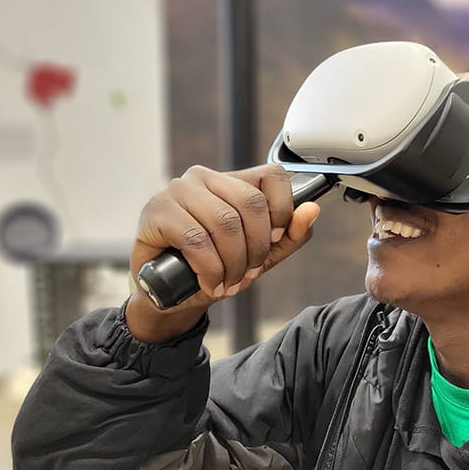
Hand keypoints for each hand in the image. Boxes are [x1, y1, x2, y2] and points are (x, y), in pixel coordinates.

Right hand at [126, 164, 319, 341]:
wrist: (169, 293)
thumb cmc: (214, 267)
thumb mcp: (261, 256)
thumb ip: (289, 235)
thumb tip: (311, 210)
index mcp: (232, 182)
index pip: (273, 175)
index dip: (282, 210)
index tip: (273, 239)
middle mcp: (204, 178)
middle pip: (251, 203)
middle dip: (256, 248)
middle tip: (248, 273)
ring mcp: (178, 191)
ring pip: (225, 222)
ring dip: (232, 264)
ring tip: (227, 282)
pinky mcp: (157, 211)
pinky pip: (195, 239)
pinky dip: (210, 269)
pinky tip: (210, 283)